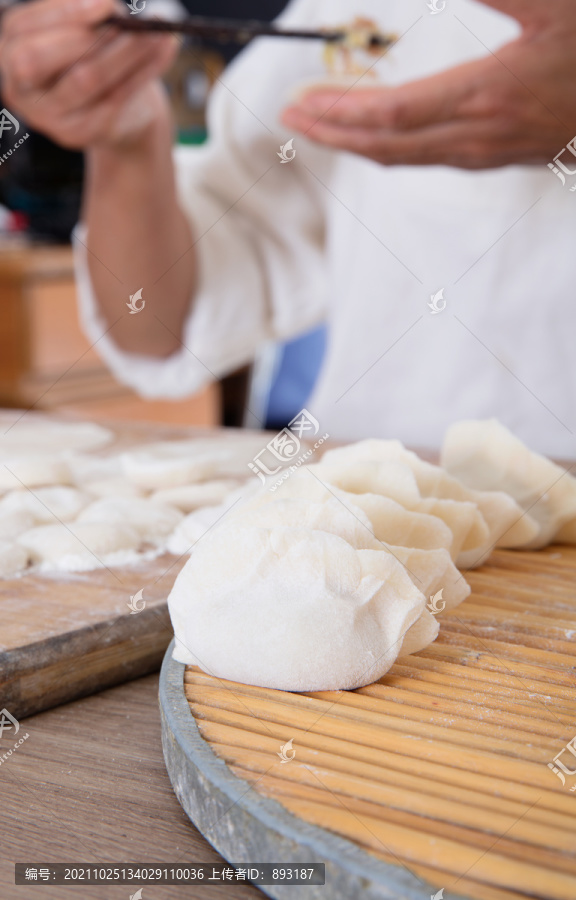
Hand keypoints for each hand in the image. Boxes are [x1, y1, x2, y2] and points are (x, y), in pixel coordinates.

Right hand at [0, 0, 178, 150]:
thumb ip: (87, 16)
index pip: (24, 30)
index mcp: (9, 50)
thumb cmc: (90, 56)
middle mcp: (19, 89)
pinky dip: (144, 70)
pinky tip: (166, 49)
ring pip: (85, 78)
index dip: (65, 14)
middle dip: (86, 35)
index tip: (106, 4)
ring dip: (126, 50)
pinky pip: (114, 98)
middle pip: (42, 59)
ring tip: (158, 31)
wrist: (115, 111)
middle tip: (127, 21)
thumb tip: (112, 8)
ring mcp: (47, 117)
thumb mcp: (79, 29)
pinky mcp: (78, 134)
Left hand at [282, 0, 575, 168]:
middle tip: (289, 118)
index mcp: (489, 94)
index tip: (303, 100)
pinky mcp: (495, 159)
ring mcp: (487, 154)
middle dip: (332, 134)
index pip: (396, 113)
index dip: (344, 109)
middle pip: (387, 145)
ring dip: (355, 144)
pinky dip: (387, 148)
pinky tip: (374, 136)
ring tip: (319, 126)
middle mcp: (479, 135)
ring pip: (404, 158)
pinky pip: (426, 160)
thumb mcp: (552, 4)